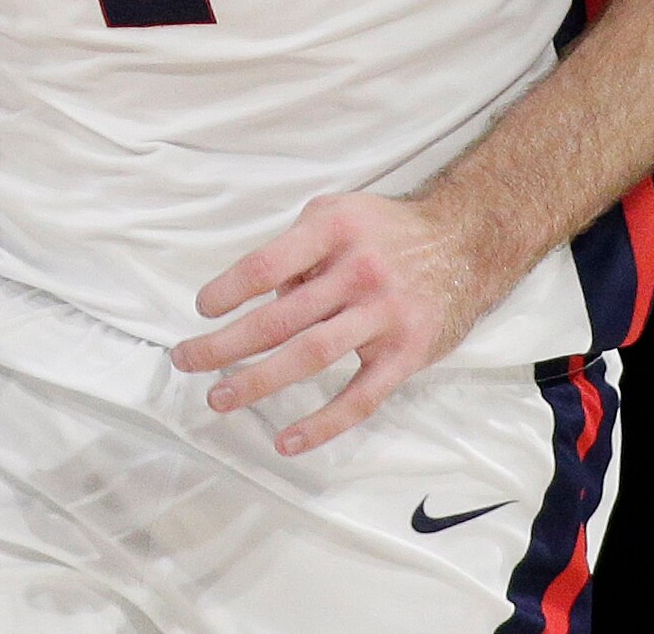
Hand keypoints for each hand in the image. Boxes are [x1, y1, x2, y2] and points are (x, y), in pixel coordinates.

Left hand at [170, 190, 499, 454]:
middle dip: (225, 345)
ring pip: (309, 357)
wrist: (466, 244)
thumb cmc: (386, 232)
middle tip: (187, 360)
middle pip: (279, 318)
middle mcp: (358, 272)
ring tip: (219, 399)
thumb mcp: (337, 213)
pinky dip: (322, 424)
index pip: (266, 265)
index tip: (203, 310)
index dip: (228, 291)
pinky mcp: (406, 354)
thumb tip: (258, 300)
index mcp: (333, 230)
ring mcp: (384, 315)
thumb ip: (296, 249)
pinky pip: (360, 398)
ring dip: (258, 382)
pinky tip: (287, 440)